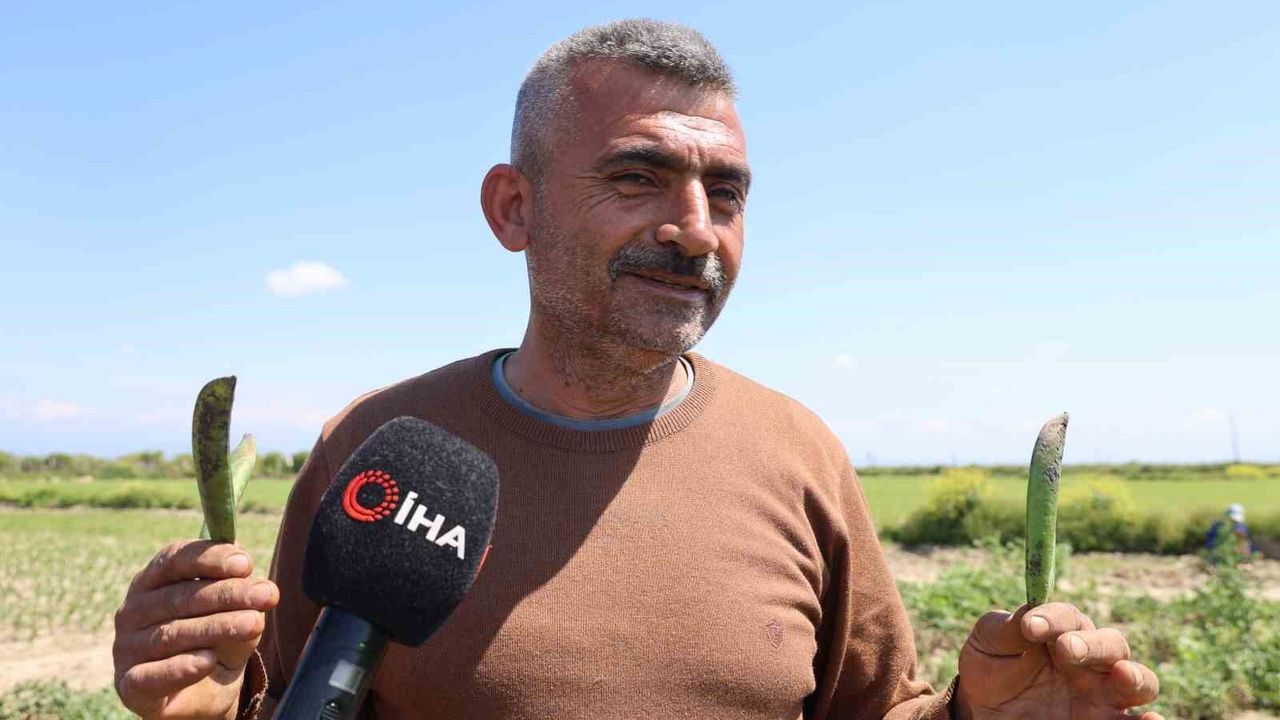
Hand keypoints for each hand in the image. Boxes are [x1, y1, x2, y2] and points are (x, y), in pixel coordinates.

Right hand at [113, 540, 279, 718]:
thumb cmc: (218, 636)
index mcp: (153, 580)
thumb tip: (244, 563)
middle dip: (227, 594)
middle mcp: (134, 610)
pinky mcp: (130, 685)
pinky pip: (151, 676)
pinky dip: (180, 668)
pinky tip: (207, 661)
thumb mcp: (236, 607)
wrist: (208, 690)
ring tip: (252, 624)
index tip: (246, 564)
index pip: (174, 559)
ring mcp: (127, 648)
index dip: (209, 558)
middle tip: (265, 595)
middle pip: (178, 596)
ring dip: (215, 627)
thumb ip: (239, 584)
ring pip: (171, 634)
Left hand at [953, 602, 1161, 719]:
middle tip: (1066, 648)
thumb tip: (1028, 617)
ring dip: (1135, 677)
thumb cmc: (990, 668)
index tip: (1029, 627)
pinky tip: (1150, 719)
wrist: (984, 711)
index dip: (1053, 618)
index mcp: (1063, 632)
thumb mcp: (987, 643)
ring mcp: (1101, 696)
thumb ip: (1005, 628)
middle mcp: (1090, 661)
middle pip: (1111, 645)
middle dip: (1092, 644)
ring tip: (1123, 674)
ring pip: (1139, 682)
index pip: (1068, 617)